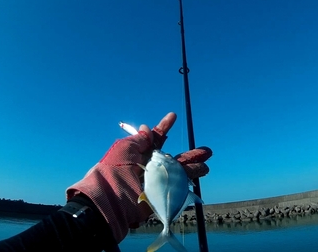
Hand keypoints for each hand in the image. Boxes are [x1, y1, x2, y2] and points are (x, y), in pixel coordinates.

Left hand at [66, 112, 211, 242]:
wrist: (110, 201)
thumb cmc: (114, 171)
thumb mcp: (125, 148)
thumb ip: (139, 139)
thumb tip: (146, 127)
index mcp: (140, 154)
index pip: (156, 138)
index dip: (165, 127)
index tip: (173, 116)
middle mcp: (151, 167)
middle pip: (174, 158)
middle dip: (191, 154)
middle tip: (207, 151)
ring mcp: (158, 181)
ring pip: (180, 173)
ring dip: (194, 168)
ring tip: (207, 165)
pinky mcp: (162, 194)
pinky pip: (178, 186)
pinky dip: (190, 181)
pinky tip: (200, 176)